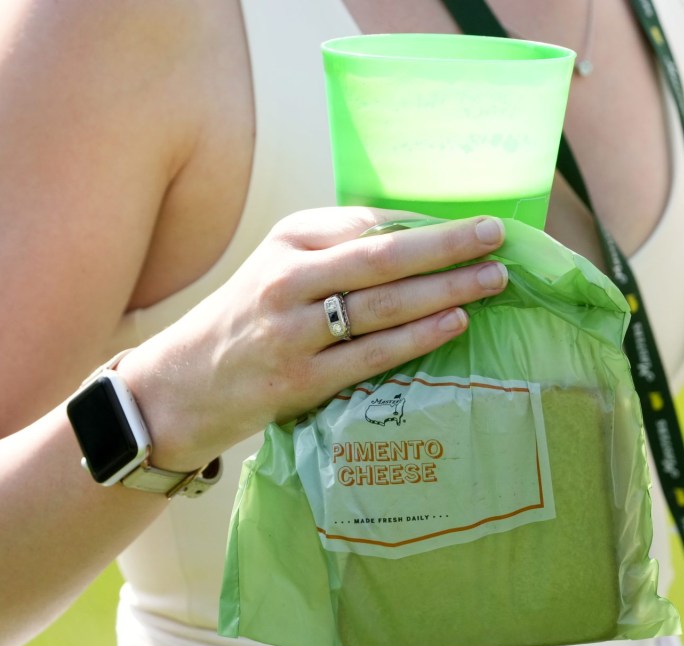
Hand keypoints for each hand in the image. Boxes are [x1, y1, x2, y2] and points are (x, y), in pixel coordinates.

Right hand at [117, 207, 507, 470]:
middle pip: (382, 257)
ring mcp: (294, 332)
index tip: (472, 223)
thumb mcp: (279, 267)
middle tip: (497, 237)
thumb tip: (420, 239)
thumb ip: (337, 250)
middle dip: (447, 246)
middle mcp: (288, 279)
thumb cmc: (246, 318)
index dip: (426, 225)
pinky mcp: (301, 379)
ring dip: (445, 290)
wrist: (185, 383)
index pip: (368, 223)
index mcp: (287, 241)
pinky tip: (454, 323)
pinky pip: (372, 354)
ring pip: (384, 305)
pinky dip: (418, 337)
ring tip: (491, 280)